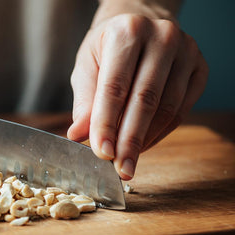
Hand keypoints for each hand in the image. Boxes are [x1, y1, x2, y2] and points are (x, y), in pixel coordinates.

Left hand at [68, 13, 207, 179]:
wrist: (139, 22)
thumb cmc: (107, 48)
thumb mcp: (87, 66)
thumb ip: (85, 101)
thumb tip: (78, 134)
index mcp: (127, 32)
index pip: (115, 87)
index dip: (107, 124)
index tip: (102, 153)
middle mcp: (162, 37)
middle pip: (145, 100)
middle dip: (130, 141)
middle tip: (120, 168)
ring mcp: (187, 52)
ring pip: (167, 109)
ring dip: (146, 141)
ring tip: (128, 162)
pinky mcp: (200, 69)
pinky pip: (181, 111)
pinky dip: (160, 134)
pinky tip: (143, 146)